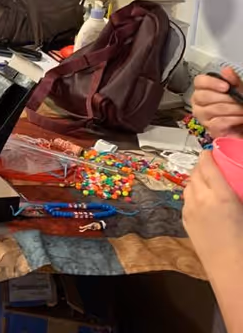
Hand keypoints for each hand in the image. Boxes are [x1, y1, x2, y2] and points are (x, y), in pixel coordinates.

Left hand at [183, 151, 242, 278]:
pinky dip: (193, 193)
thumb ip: (238, 192)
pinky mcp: (185, 220)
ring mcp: (190, 210)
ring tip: (207, 181)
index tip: (213, 152)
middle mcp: (201, 199)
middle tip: (213, 166)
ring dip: (196, 179)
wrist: (231, 270)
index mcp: (222, 196)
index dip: (209, 155)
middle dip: (203, 166)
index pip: (208, 165)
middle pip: (196, 172)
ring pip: (188, 185)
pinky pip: (186, 199)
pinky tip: (202, 198)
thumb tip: (235, 184)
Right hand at [192, 67, 242, 138]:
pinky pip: (219, 121)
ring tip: (242, 109)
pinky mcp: (210, 128)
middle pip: (203, 96)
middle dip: (225, 98)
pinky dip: (233, 119)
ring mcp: (202, 116)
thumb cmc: (238, 106)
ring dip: (233, 108)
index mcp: (203, 90)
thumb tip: (226, 70)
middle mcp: (198, 102)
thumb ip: (233, 80)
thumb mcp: (238, 90)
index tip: (226, 86)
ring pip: (213, 109)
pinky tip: (240, 118)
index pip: (199, 82)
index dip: (211, 82)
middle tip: (238, 99)